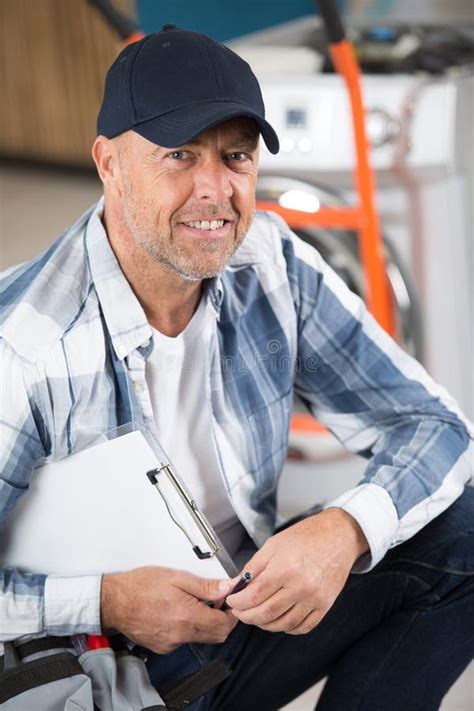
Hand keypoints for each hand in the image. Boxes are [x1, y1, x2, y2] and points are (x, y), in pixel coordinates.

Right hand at [100, 566, 237, 653]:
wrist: (115, 601)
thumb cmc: (141, 586)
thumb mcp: (177, 577)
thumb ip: (205, 585)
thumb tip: (226, 587)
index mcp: (187, 616)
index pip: (224, 624)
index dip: (232, 613)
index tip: (229, 601)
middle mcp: (181, 634)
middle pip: (217, 636)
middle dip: (223, 620)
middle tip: (218, 602)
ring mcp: (171, 643)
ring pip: (201, 638)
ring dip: (206, 624)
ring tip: (196, 604)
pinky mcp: (163, 647)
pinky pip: (185, 640)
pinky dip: (189, 628)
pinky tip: (180, 612)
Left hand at [225, 508, 367, 634]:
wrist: (338, 537)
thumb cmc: (307, 537)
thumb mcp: (273, 544)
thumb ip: (253, 567)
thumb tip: (237, 585)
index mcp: (286, 568)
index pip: (255, 594)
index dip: (238, 602)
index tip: (232, 602)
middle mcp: (301, 586)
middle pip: (266, 613)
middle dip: (247, 616)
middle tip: (239, 612)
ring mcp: (315, 599)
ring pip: (282, 624)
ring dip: (264, 624)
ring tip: (256, 615)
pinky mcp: (325, 606)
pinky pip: (302, 627)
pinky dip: (286, 627)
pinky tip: (278, 619)